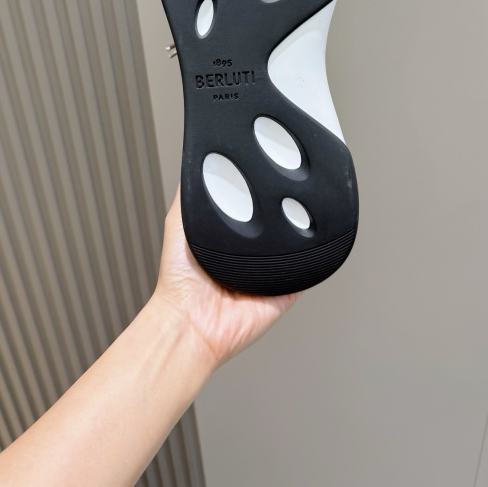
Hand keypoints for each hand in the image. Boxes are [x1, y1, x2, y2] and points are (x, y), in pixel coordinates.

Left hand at [155, 186, 300, 369]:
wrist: (193, 322)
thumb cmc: (180, 281)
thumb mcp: (178, 223)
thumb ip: (188, 195)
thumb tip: (193, 164)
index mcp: (229, 238)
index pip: (252, 208)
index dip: (260, 193)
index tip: (267, 176)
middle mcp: (250, 255)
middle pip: (275, 225)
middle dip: (280, 211)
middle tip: (285, 195)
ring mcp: (269, 273)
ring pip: (294, 246)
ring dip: (296, 235)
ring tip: (297, 218)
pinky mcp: (284, 292)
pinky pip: (305, 273)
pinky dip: (308, 262)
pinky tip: (307, 247)